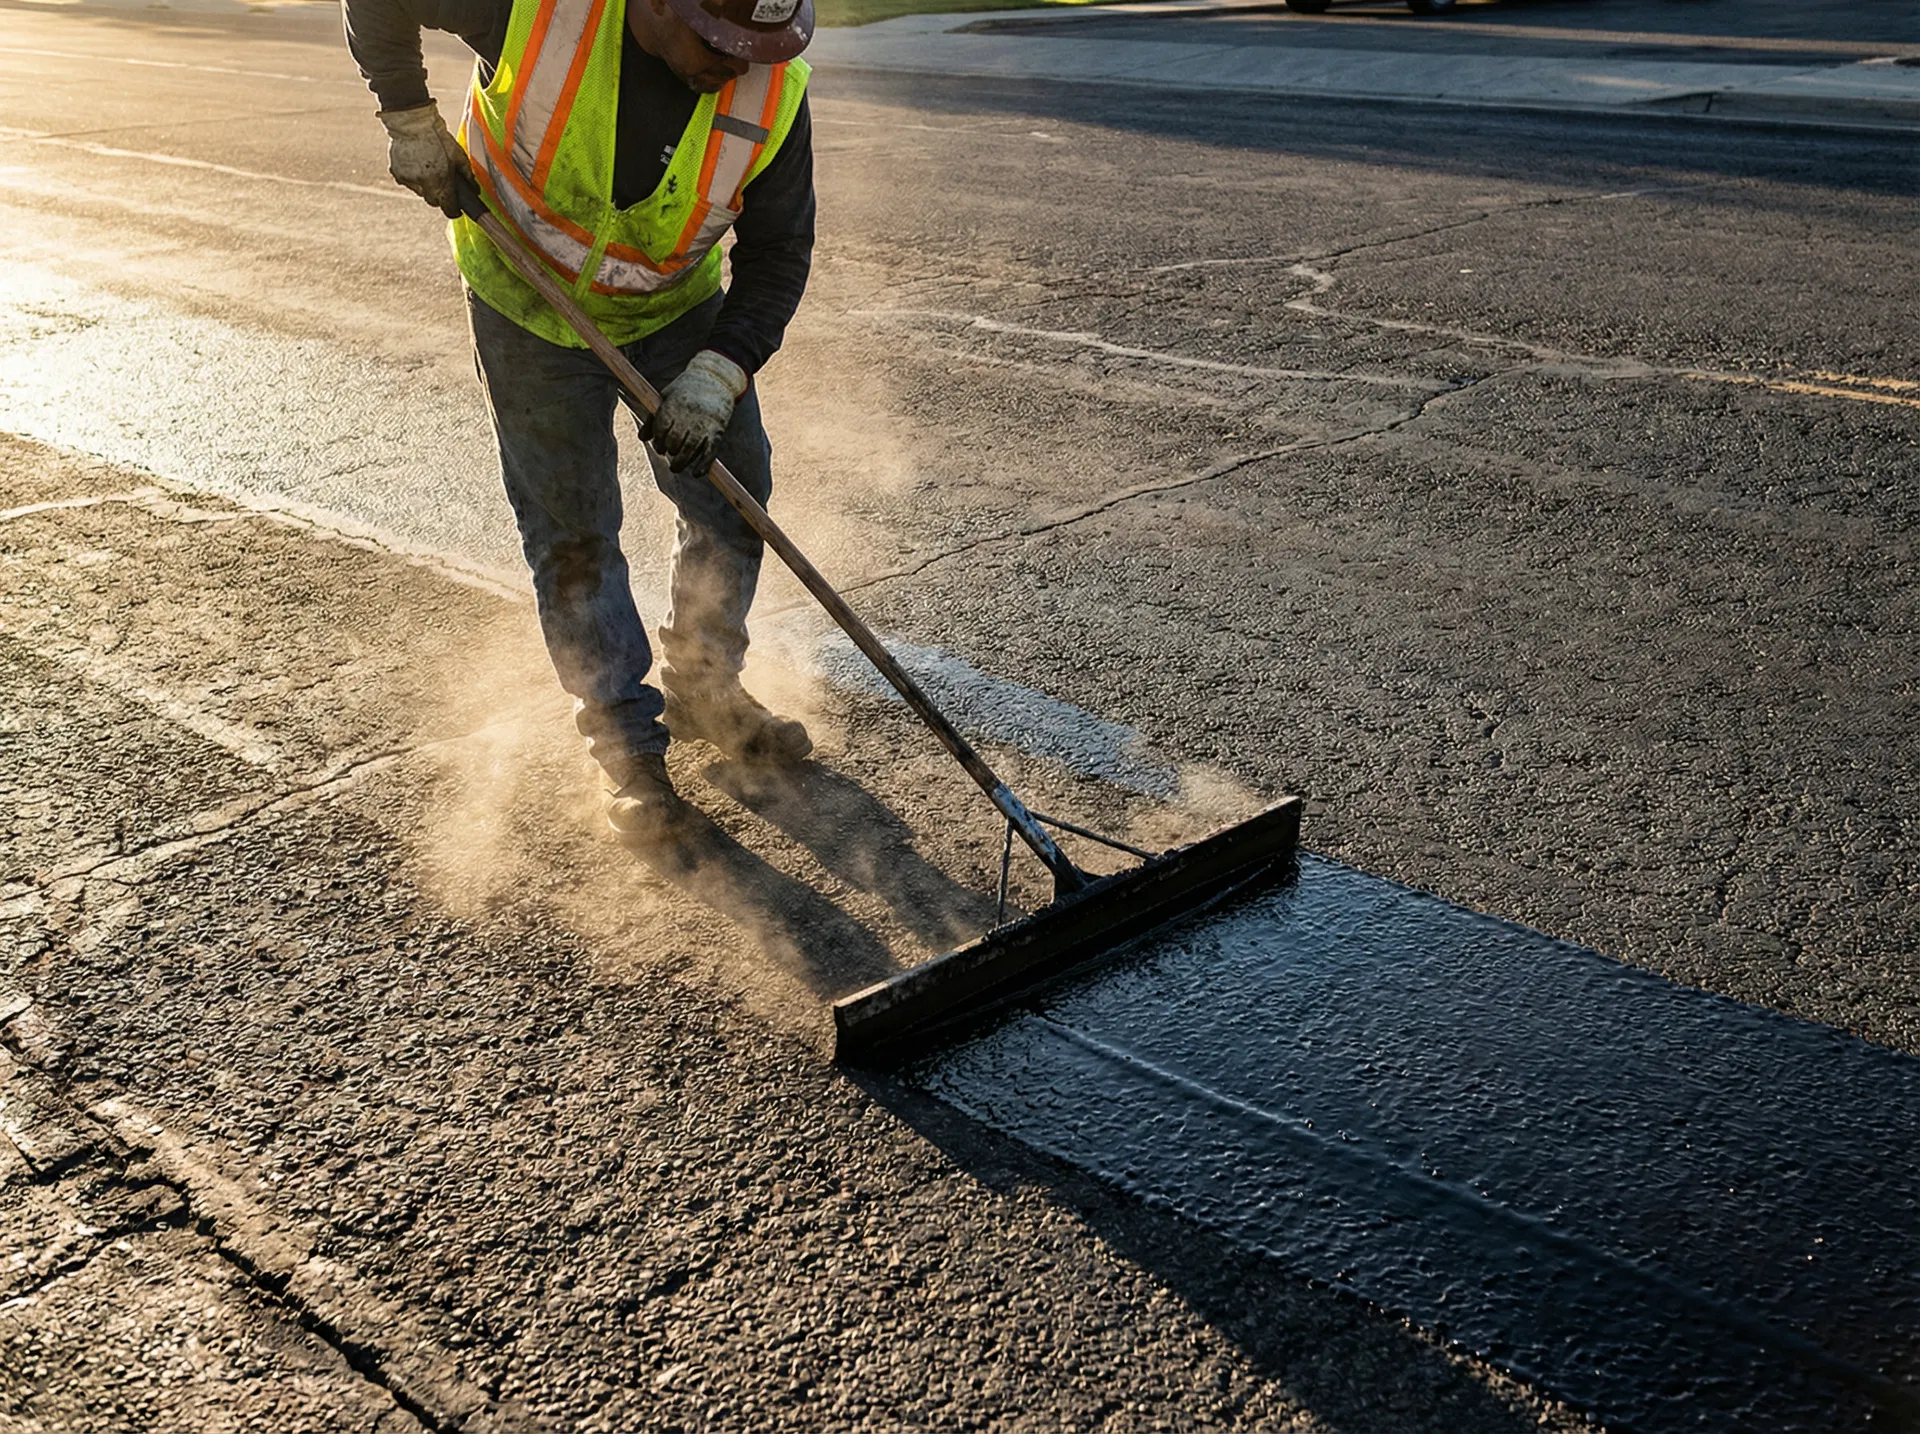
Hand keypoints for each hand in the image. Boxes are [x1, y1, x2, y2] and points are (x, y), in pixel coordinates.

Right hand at [377, 103, 473, 217]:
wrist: (413, 123)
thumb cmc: (439, 138)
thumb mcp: (459, 156)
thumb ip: (468, 176)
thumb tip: (474, 190)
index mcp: (442, 183)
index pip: (448, 209)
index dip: (454, 210)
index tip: (456, 209)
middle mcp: (425, 185)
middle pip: (434, 202)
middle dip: (440, 197)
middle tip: (443, 184)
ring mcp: (410, 180)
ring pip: (421, 192)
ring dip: (426, 186)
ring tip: (429, 168)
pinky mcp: (397, 173)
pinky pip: (408, 182)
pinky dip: (414, 177)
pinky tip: (417, 163)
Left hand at [646, 350, 747, 472]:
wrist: (716, 379)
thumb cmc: (686, 390)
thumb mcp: (666, 397)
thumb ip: (653, 417)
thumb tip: (642, 438)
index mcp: (674, 405)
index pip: (661, 429)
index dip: (658, 441)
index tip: (660, 446)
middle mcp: (689, 415)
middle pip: (674, 441)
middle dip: (669, 451)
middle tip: (669, 453)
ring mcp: (704, 424)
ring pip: (689, 450)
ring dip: (681, 463)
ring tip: (676, 466)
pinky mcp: (718, 431)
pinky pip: (710, 453)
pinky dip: (703, 465)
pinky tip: (697, 473)